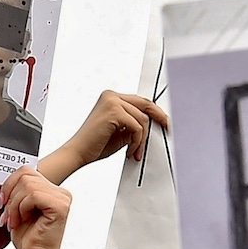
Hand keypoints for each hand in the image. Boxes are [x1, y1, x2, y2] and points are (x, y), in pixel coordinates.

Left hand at [0, 167, 71, 248]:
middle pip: (25, 175)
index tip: (2, 202)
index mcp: (51, 190)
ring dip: (15, 205)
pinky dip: (22, 208)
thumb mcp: (18, 207)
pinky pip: (34, 195)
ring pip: (28, 185)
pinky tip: (24, 220)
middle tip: (8, 215)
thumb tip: (8, 177)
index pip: (26, 171)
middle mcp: (60, 192)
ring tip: (16, 220)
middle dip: (11, 196)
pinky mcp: (60, 206)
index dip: (9, 184)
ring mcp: (62, 198)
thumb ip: (18, 189)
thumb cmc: (28, 237)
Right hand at [38, 90, 169, 184]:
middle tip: (169, 129)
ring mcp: (112, 101)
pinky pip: (137, 127)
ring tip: (134, 152)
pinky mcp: (114, 111)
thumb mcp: (121, 132)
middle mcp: (112, 96)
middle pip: (145, 104)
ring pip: (142, 119)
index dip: (155, 112)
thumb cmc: (96, 145)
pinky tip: (130, 151)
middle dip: (159, 118)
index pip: (140, 102)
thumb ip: (134, 125)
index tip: (166, 122)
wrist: (78, 153)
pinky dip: (137, 142)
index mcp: (112, 97)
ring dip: (142, 140)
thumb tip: (154, 125)